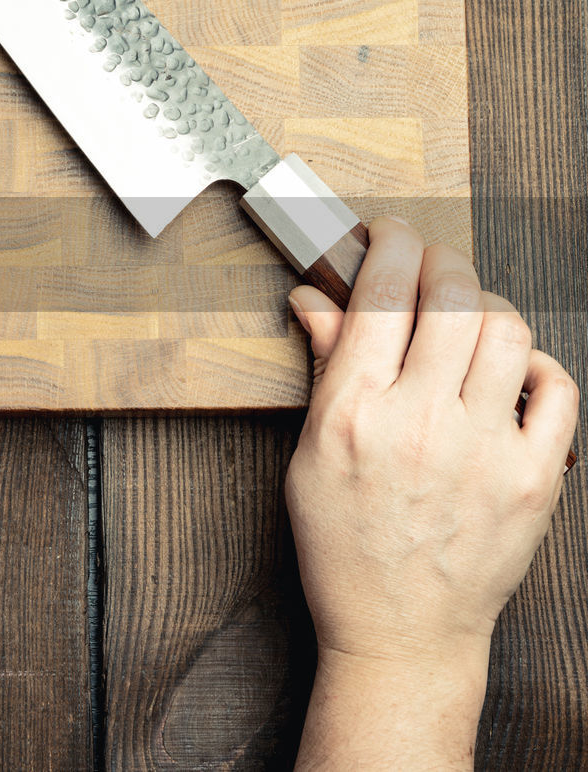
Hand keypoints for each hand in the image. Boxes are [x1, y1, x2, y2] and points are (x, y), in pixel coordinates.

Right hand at [286, 216, 577, 767]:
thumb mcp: (310, 453)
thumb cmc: (345, 547)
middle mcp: (420, 422)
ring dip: (487, 307)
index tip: (390, 234)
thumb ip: (325, 367)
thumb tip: (315, 300)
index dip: (390, 243)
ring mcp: (485, 450)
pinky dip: (535, 363)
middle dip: (441, 261)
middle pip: (451, 295)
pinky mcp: (534, 477)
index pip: (381, 292)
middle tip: (431, 267)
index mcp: (353, 412)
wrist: (400, 631)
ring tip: (470, 323)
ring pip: (507, 329)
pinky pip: (557, 386)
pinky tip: (510, 375)